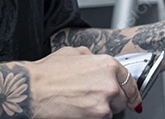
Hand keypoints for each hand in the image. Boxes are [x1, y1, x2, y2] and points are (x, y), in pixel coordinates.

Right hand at [26, 46, 142, 117]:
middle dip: (110, 99)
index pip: (129, 81)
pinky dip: (92, 116)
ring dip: (100, 109)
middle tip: (92, 97)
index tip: (132, 98)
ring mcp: (104, 103)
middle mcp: (110, 84)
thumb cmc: (48, 72)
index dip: (131, 91)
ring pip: (111, 111)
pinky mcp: (97, 117)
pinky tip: (78, 109)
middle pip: (121, 98)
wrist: (32, 90)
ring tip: (81, 102)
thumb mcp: (72, 53)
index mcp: (107, 65)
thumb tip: (96, 61)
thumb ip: (91, 57)